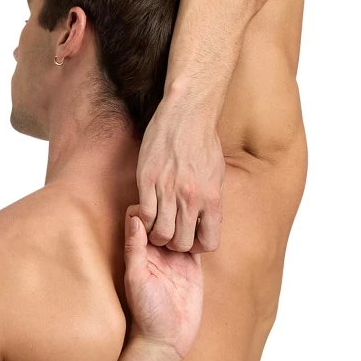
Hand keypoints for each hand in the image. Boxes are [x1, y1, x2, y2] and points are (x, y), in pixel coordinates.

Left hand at [123, 205, 203, 360]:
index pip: (140, 217)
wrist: (166, 340)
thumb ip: (135, 249)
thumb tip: (135, 217)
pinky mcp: (192, 267)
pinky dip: (201, 234)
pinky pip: (197, 244)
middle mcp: (156, 251)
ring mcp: (175, 258)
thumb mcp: (137, 279)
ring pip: (180, 227)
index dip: (147, 206)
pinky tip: (205, 227)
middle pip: (162, 218)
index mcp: (139, 251)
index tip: (157, 201)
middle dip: (169, 206)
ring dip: (186, 218)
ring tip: (194, 210)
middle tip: (180, 199)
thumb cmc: (146, 313)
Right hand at [135, 90, 224, 252]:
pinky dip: (143, 221)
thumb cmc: (203, 143)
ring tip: (156, 227)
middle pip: (181, 243)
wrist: (187, 114)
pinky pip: (144, 215)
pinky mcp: (148, 180)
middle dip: (174, 245)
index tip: (190, 238)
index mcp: (212, 198)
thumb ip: (212, 202)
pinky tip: (145, 214)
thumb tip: (207, 223)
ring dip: (157, 236)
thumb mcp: (217, 176)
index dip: (197, 246)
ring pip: (160, 233)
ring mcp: (168, 190)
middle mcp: (191, 198)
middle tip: (170, 234)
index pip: (208, 243)